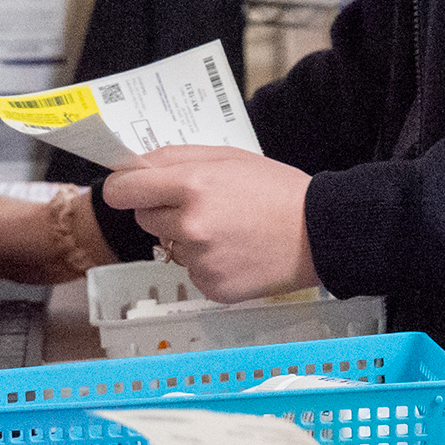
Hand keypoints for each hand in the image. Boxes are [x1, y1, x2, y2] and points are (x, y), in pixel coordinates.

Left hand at [100, 145, 317, 301]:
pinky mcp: (211, 287)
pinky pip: (193, 273)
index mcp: (192, 184)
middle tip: (206, 207)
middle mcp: (190, 224)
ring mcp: (200, 260)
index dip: (125, 188)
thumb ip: (177, 157)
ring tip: (231, 232)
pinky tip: (238, 253)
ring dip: (191, 241)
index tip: (129, 189)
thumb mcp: (230, 157)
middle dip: (166, 212)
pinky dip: (209, 265)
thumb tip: (135, 165)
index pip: (123, 190)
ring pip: (172, 248)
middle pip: (145, 219)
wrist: (321, 233)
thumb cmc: (279, 191)